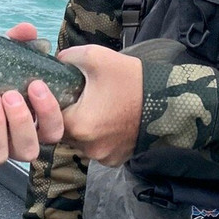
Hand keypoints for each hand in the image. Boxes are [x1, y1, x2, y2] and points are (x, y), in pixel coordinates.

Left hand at [0, 22, 64, 163]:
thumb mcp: (1, 61)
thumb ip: (16, 45)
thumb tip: (27, 30)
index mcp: (27, 123)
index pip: (52, 131)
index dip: (49, 113)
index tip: (37, 84)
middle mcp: (9, 141)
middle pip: (28, 150)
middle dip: (22, 122)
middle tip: (10, 94)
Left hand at [57, 44, 142, 165]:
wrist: (170, 103)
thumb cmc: (131, 80)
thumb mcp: (96, 57)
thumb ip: (69, 57)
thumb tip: (57, 61)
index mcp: (79, 125)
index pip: (49, 118)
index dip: (50, 103)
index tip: (60, 90)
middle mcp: (88, 147)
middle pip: (64, 132)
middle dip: (68, 114)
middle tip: (79, 97)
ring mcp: (103, 157)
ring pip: (80, 142)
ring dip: (83, 126)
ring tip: (96, 106)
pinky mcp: (115, 161)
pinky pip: (97, 148)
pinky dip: (99, 136)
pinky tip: (108, 119)